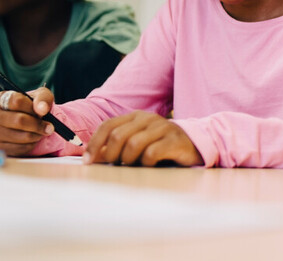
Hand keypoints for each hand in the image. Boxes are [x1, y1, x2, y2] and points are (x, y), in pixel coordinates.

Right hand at [0, 88, 54, 155]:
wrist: (22, 121)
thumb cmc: (30, 106)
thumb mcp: (39, 96)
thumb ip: (43, 98)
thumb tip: (42, 109)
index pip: (16, 101)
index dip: (32, 107)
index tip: (41, 111)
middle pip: (19, 121)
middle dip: (38, 124)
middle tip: (48, 126)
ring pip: (22, 136)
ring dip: (37, 135)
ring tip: (40, 131)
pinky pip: (21, 148)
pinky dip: (32, 144)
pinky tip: (33, 138)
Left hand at [83, 111, 203, 166]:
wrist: (195, 143)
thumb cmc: (161, 146)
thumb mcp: (137, 142)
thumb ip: (117, 146)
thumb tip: (93, 156)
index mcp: (135, 116)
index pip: (108, 126)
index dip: (95, 144)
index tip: (88, 162)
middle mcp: (148, 118)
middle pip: (118, 136)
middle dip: (111, 155)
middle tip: (115, 166)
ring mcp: (162, 128)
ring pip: (133, 144)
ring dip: (129, 160)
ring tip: (135, 165)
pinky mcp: (174, 140)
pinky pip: (152, 153)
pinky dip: (146, 163)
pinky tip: (151, 165)